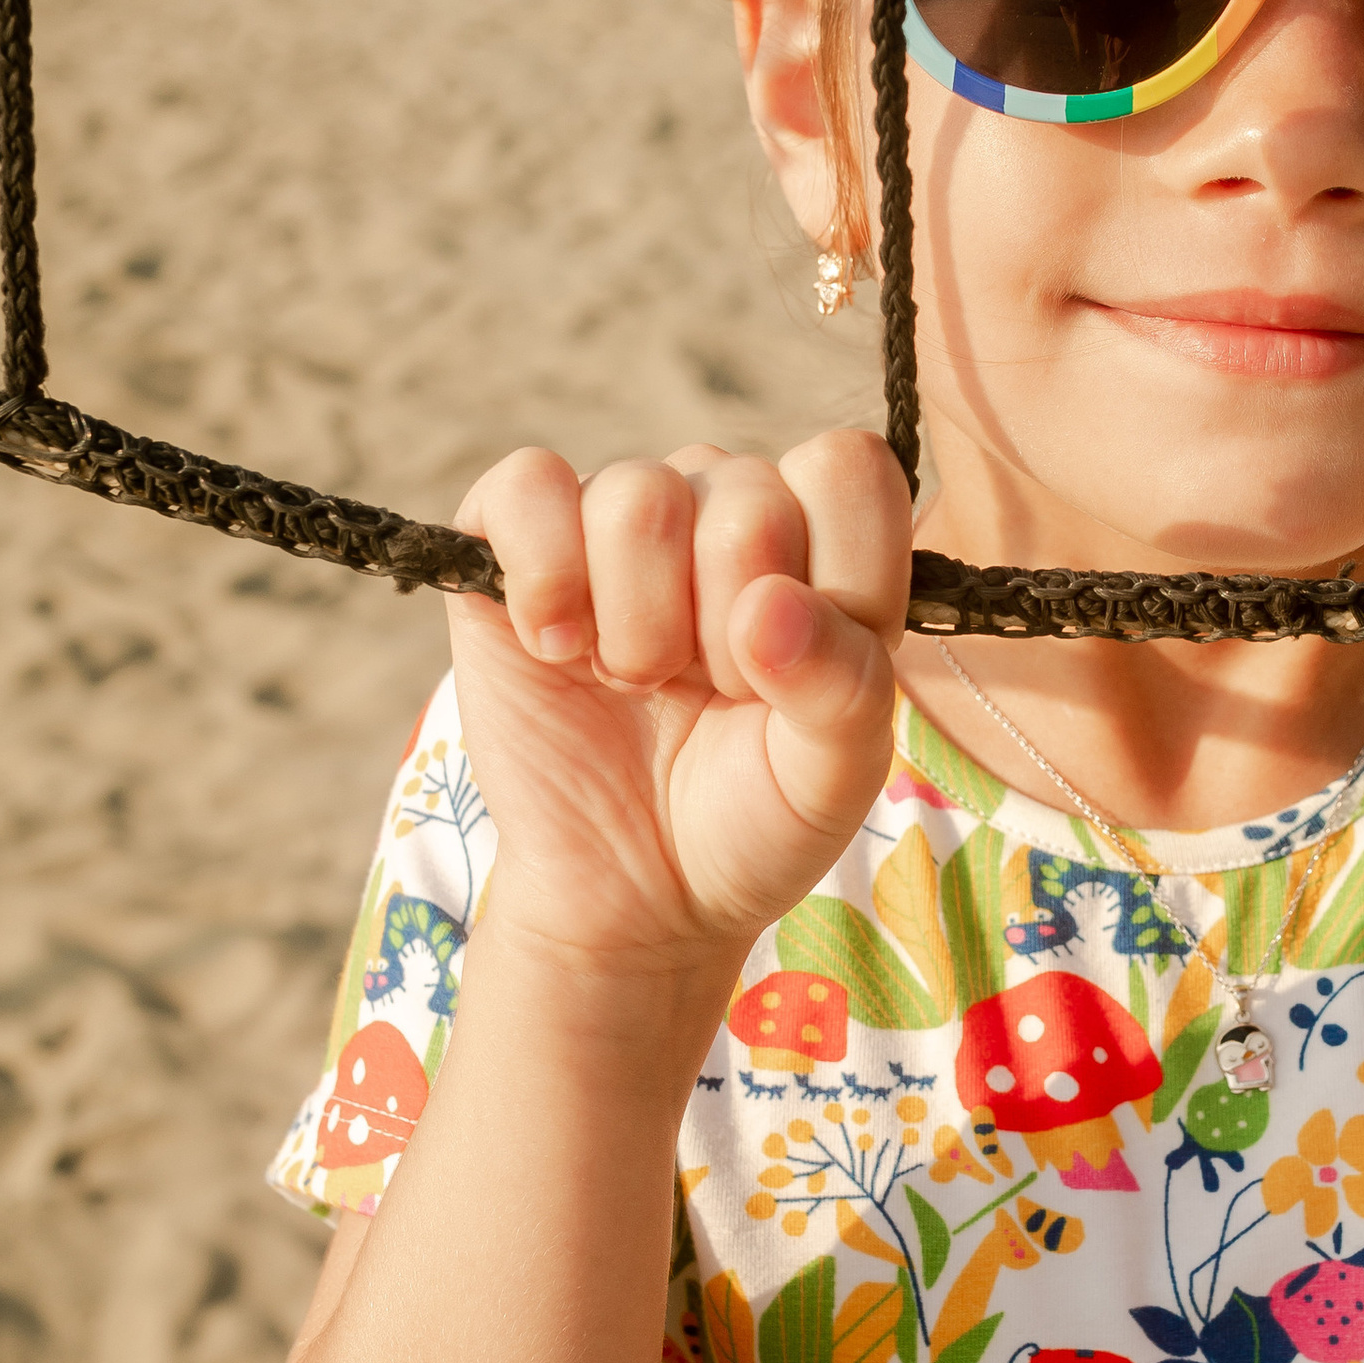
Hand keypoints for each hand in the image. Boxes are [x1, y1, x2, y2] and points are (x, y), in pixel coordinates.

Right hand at [446, 431, 909, 983]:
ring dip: (638, 627)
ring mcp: (619, 515)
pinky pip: (528, 486)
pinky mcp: (517, 534)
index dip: (829, 574)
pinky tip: (559, 649)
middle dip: (725, 634)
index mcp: (822, 541)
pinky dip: (543, 579)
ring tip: (636, 682)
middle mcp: (724, 505)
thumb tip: (769, 604)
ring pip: (639, 498)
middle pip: (746, 500)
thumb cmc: (749, 817)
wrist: (631, 892)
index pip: (846, 470)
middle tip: (708, 695)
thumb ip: (843, 685)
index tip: (797, 668)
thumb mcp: (833, 777)